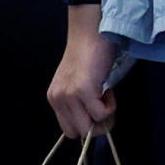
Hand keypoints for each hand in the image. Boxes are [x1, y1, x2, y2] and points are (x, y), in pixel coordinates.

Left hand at [46, 18, 116, 139]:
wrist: (91, 31)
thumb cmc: (89, 54)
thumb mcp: (76, 82)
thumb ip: (78, 102)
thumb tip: (95, 123)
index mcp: (54, 98)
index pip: (68, 129)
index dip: (86, 124)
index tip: (96, 108)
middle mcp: (57, 99)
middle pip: (77, 133)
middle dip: (96, 126)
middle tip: (105, 106)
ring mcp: (69, 96)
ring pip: (88, 129)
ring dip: (104, 117)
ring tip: (106, 96)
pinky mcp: (82, 91)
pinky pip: (101, 114)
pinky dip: (110, 106)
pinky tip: (108, 90)